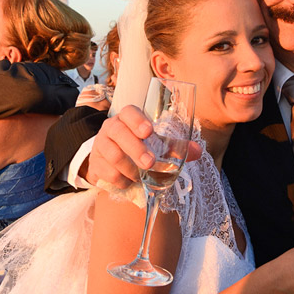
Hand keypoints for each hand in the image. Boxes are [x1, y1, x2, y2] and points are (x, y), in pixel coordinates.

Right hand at [83, 105, 201, 188]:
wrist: (109, 161)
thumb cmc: (137, 147)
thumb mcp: (155, 144)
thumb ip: (175, 147)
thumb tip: (198, 151)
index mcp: (127, 118)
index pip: (128, 112)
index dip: (137, 120)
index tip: (148, 131)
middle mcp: (111, 128)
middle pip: (118, 133)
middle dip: (135, 148)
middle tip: (150, 162)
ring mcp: (100, 145)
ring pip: (112, 155)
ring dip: (130, 168)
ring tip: (140, 176)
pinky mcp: (95, 163)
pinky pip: (107, 172)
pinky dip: (121, 180)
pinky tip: (128, 182)